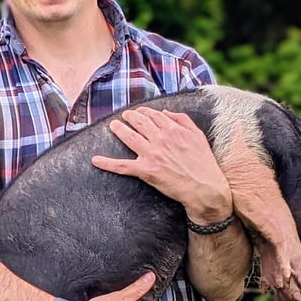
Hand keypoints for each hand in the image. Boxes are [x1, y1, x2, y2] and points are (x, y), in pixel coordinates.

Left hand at [92, 107, 231, 223]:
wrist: (204, 188)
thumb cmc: (204, 163)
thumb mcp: (198, 136)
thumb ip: (182, 120)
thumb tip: (164, 112)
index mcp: (173, 130)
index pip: (154, 115)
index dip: (144, 112)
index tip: (139, 112)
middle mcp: (160, 139)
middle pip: (139, 123)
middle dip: (130, 117)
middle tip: (124, 116)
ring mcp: (151, 154)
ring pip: (129, 137)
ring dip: (118, 129)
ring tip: (113, 126)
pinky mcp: (146, 171)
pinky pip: (123, 166)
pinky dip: (107, 163)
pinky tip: (95, 160)